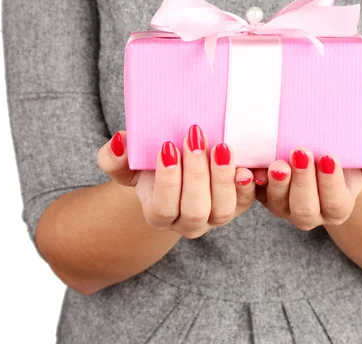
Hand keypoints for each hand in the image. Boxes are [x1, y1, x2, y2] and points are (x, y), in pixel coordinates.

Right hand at [97, 125, 255, 238]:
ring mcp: (214, 217)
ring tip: (221, 147)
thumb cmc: (149, 168)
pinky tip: (245, 166)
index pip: (164, 207)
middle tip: (195, 139)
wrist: (176, 174)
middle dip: (196, 174)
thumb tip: (120, 142)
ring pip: (222, 209)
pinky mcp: (237, 205)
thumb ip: (114, 157)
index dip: (168, 180)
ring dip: (222, 178)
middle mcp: (188, 223)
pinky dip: (247, 186)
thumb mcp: (127, 163)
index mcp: (159, 215)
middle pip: (195, 210)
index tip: (168, 147)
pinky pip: (246, 202)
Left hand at [254, 141, 361, 229]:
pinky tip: (249, 168)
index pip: (335, 202)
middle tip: (301, 153)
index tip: (328, 157)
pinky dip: (249, 184)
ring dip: (277, 185)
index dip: (331, 183)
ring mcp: (283, 206)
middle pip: (305, 208)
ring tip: (277, 162)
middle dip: (303, 182)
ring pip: (278, 204)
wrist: (320, 154)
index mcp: (337, 208)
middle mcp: (310, 213)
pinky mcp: (261, 195)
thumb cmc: (347, 156)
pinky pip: (252, 196)